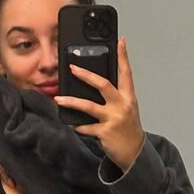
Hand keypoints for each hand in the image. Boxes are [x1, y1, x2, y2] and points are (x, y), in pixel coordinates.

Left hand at [54, 37, 144, 172]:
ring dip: (72, 102)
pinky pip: (86, 127)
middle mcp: (122, 105)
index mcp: (128, 97)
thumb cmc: (128, 128)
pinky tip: (72, 124)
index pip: (126, 72)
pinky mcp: (105, 132)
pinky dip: (78, 125)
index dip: (123, 56)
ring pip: (88, 106)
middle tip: (73, 68)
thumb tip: (96, 83)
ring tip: (59, 99)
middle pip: (103, 84)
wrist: (134, 152)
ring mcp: (113, 119)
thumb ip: (115, 95)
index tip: (120, 41)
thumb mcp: (127, 108)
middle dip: (86, 75)